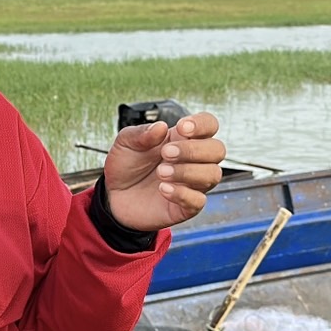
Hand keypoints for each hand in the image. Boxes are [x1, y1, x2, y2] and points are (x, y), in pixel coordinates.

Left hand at [103, 113, 225, 231]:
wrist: (113, 195)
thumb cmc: (127, 165)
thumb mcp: (126, 142)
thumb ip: (142, 133)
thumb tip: (161, 127)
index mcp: (182, 138)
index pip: (209, 124)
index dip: (202, 124)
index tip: (182, 127)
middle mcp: (193, 160)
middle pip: (217, 150)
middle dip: (193, 150)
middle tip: (166, 153)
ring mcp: (192, 183)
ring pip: (213, 175)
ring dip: (188, 171)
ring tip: (161, 172)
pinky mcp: (186, 206)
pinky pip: (199, 201)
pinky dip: (183, 194)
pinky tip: (163, 189)